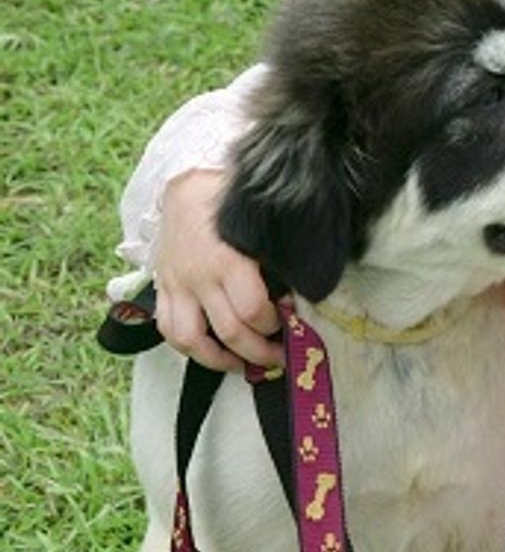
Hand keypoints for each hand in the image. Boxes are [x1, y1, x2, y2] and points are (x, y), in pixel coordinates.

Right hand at [154, 169, 282, 370]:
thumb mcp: (259, 232)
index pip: (253, 310)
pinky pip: (168, 330)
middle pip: (229, 332)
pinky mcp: (163, 288)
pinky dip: (189, 348)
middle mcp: (200, 277)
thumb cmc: (232, 208)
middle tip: (279, 357)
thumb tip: (295, 298)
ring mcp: (177, 285)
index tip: (290, 325)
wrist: (188, 186)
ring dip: (220, 360)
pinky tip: (210, 352)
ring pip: (191, 340)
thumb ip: (274, 265)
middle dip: (259, 352)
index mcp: (229, 260)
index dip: (274, 325)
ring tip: (244, 366)